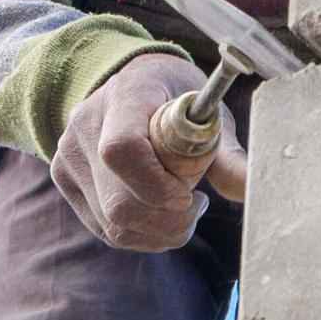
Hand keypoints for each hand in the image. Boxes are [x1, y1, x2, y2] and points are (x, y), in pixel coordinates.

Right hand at [53, 53, 243, 251]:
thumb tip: (254, 191)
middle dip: (169, 220)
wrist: (132, 84)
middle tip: (197, 206)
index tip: (190, 194)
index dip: (157, 184)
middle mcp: (85, 124)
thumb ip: (228, 154)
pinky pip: (106, 229)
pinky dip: (142, 234)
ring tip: (183, 210)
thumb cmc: (176, 97)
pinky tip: (161, 214)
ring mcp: (68, 155)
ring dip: (159, 233)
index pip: (122, 149)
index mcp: (124, 94)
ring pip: (113, 225)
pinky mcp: (65, 181)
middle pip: (119, 202)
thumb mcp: (207, 113)